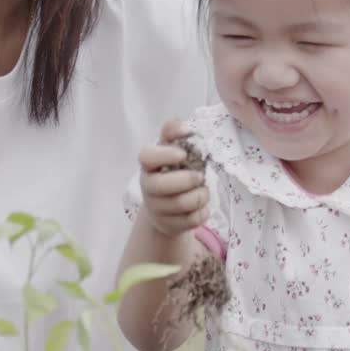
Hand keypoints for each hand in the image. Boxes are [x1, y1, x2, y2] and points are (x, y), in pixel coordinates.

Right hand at [137, 119, 207, 236]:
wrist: (166, 207)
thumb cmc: (172, 171)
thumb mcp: (171, 149)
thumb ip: (173, 132)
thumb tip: (184, 125)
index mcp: (148, 166)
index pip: (146, 157)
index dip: (165, 155)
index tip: (182, 154)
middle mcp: (148, 187)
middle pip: (162, 186)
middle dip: (187, 180)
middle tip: (200, 176)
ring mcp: (157, 209)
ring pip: (182, 204)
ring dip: (200, 195)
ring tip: (202, 190)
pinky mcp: (171, 225)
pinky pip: (192, 219)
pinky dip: (203, 211)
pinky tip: (200, 205)